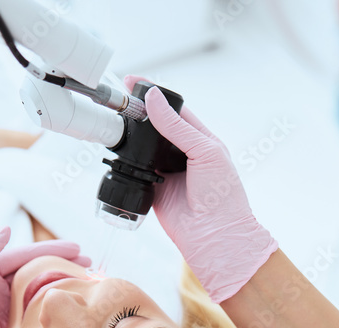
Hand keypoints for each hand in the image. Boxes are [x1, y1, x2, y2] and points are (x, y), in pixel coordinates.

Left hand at [0, 228, 88, 327]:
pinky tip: (63, 305)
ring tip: (83, 282)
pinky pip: (28, 311)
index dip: (49, 250)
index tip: (76, 247)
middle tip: (88, 263)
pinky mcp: (1, 326)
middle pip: (32, 270)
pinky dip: (46, 306)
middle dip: (60, 265)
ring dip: (57, 285)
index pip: (21, 254)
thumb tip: (6, 229)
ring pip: (33, 290)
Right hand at [125, 76, 277, 302]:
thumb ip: (176, 126)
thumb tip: (153, 99)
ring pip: (143, 147)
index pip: (174, 109)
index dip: (154, 94)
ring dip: (131, 137)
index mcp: (201, 139)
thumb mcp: (204, 151)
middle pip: (155, 126)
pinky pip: (135, 171)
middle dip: (138, 113)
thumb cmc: (223, 195)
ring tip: (115, 122)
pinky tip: (118, 152)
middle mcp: (183, 154)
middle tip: (119, 99)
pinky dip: (126, 162)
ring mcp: (167, 172)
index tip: (133, 81)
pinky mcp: (153, 189)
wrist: (215, 236)